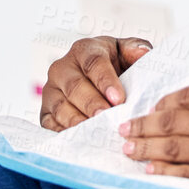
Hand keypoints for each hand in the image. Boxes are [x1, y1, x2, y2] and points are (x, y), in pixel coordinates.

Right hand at [39, 36, 154, 130]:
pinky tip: (80, 140)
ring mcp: (51, 91)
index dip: (105, 80)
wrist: (94, 79)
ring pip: (61, 106)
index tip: (119, 98)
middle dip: (91, 103)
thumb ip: (135, 49)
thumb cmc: (113, 65)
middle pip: (74, 86)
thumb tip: (143, 52)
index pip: (93, 62)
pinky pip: (50, 123)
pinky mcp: (45, 112)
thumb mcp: (125, 52)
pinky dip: (63, 132)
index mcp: (83, 50)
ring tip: (95, 132)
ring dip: (77, 120)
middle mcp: (62, 68)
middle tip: (106, 117)